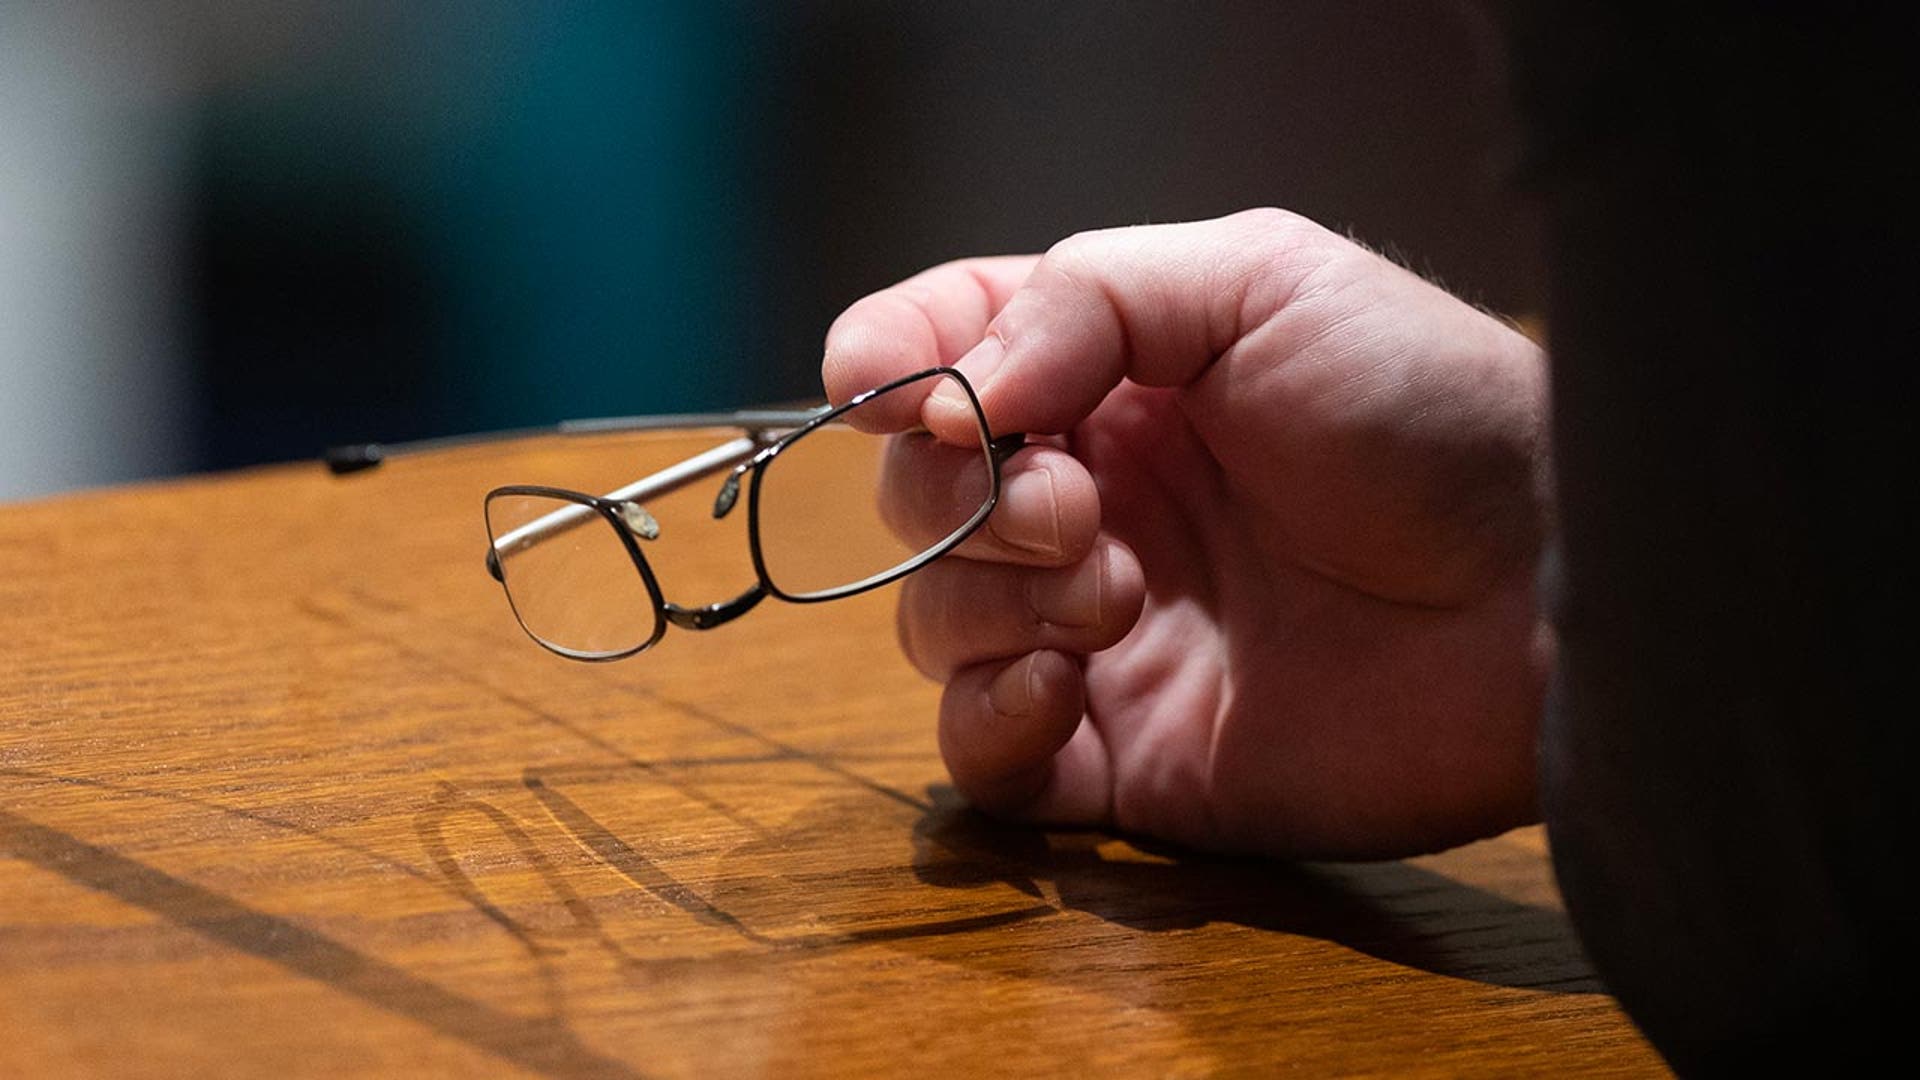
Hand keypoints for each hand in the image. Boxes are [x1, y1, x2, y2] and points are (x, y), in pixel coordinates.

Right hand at [824, 209, 1551, 858]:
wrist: (1543, 596)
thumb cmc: (1425, 411)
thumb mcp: (1263, 282)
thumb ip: (1087, 298)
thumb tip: (950, 397)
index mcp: (1109, 383)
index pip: (937, 358)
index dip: (888, 366)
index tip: (886, 388)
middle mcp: (1090, 506)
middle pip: (916, 496)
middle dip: (964, 496)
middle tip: (1082, 510)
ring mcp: (1099, 636)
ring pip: (935, 621)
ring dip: (991, 600)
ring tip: (1116, 591)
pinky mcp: (1124, 758)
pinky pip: (982, 759)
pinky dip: (988, 721)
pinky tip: (1068, 686)